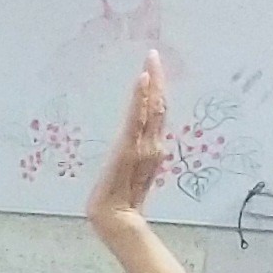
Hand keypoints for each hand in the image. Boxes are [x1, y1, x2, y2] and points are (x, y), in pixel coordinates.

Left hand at [87, 51, 172, 230]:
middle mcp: (153, 144)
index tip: (154, 69)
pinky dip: (141, 98)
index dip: (157, 91)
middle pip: (158, 106)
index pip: (156, 114)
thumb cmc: (119, 199)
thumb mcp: (129, 173)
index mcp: (152, 148)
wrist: (115, 217)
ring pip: (152, 108)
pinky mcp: (131, 147)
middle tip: (154, 55)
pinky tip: (142, 80)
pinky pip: (138, 118)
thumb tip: (133, 146)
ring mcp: (144, 145)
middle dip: (157, 79)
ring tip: (151, 61)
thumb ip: (135, 158)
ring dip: (151, 82)